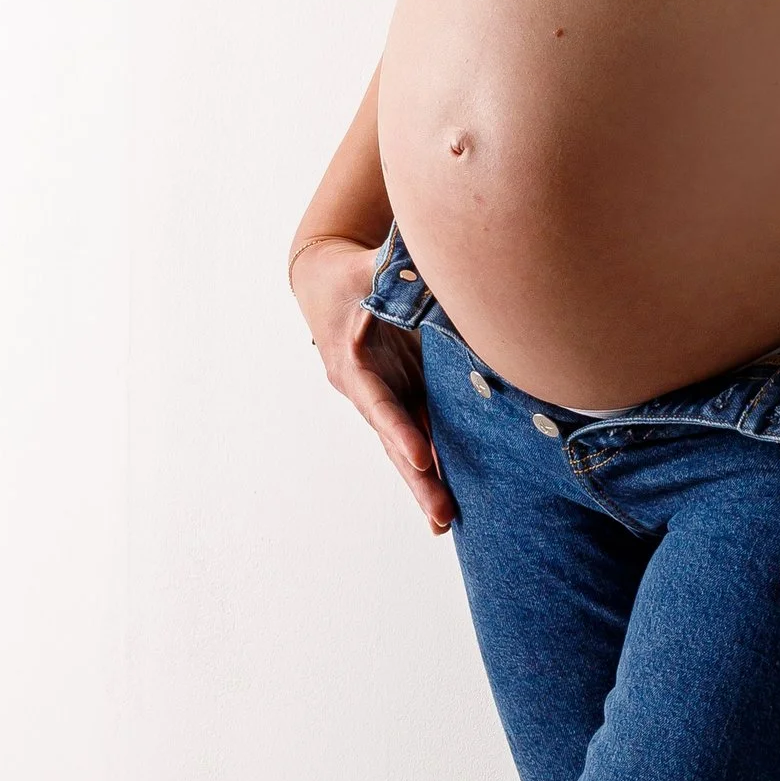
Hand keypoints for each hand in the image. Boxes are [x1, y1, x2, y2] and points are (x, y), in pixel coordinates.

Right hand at [292, 237, 456, 533]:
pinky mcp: (403, 397)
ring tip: (445, 521)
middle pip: (393, 440)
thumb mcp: (367, 268)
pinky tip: (452, 501)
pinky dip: (434, 465)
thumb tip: (426, 259)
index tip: (420, 457)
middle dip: (417, 479)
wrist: (326, 284)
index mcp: (353, 362)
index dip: (398, 429)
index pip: (378, 401)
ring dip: (426, 483)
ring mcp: (385, 398)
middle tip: (440, 514)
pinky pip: (420, 436)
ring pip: (406, 448)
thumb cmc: (349, 273)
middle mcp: (366, 390)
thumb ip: (394, 269)